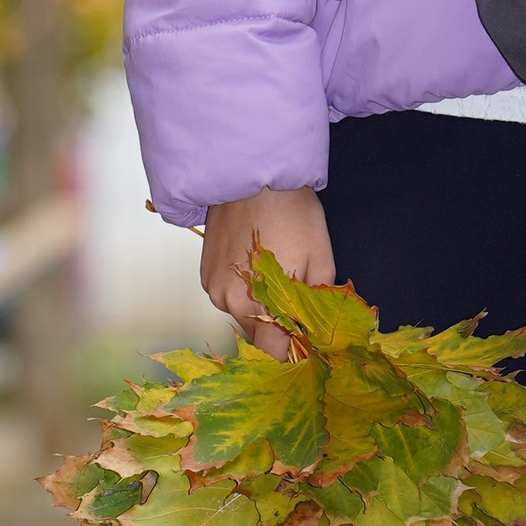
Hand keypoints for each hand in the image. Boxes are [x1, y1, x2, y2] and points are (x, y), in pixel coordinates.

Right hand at [201, 187, 335, 354]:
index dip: (294, 346)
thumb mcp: (320, 258)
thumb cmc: (293, 212)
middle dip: (278, 324)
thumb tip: (319, 330)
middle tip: (297, 297)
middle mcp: (228, 301)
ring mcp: (212, 286)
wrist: (253, 175)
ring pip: (242, 313)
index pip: (273, 350)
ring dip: (260, 306)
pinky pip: (228, 295)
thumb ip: (317, 303)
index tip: (308, 335)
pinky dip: (244, 289)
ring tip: (276, 273)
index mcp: (258, 303)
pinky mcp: (205, 273)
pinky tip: (257, 265)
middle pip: (257, 333)